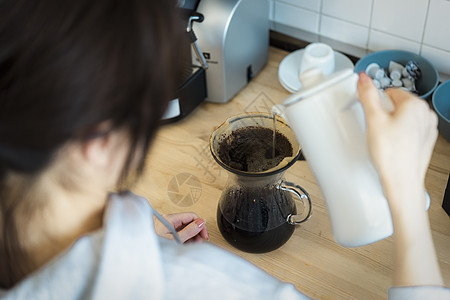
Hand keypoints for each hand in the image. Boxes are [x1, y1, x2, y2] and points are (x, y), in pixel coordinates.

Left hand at [154, 212, 208, 242]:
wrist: (142, 253)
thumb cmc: (155, 245)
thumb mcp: (176, 239)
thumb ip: (189, 231)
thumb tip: (201, 223)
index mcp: (171, 218)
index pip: (192, 216)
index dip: (200, 224)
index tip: (204, 235)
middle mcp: (169, 220)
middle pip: (189, 222)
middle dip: (196, 231)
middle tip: (199, 241)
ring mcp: (167, 226)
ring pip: (185, 228)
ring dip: (191, 236)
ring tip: (192, 245)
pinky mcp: (166, 232)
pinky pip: (180, 233)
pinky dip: (185, 239)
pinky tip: (185, 245)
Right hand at [357, 72, 437, 212]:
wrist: (402, 182)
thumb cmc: (391, 155)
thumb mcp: (373, 120)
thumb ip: (368, 95)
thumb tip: (364, 79)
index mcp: (415, 104)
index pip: (390, 92)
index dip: (376, 103)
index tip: (370, 113)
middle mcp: (425, 115)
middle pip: (397, 105)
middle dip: (384, 114)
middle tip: (375, 129)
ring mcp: (427, 129)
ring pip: (403, 118)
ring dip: (391, 125)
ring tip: (382, 139)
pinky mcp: (424, 143)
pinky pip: (408, 132)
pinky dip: (398, 136)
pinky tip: (390, 146)